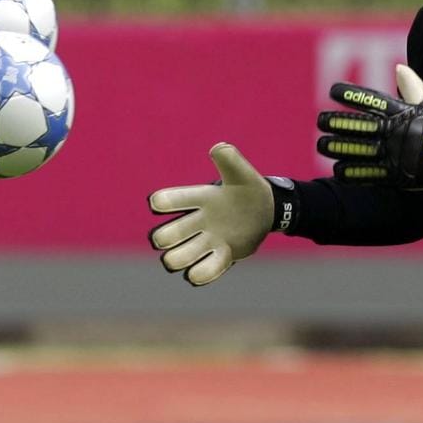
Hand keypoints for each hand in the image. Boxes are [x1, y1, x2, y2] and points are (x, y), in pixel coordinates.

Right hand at [148, 142, 287, 286]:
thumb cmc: (249, 188)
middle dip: (165, 238)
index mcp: (198, 199)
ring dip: (180, 259)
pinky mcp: (220, 257)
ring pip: (179, 257)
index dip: (161, 202)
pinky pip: (204, 272)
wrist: (264, 211)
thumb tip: (217, 149)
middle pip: (167, 235)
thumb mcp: (242, 173)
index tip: (157, 204)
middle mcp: (195, 223)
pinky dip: (201, 273)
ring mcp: (206, 242)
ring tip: (190, 255)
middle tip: (172, 239)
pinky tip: (205, 269)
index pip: (171, 201)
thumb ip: (230, 159)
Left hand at [316, 64, 422, 192]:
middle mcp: (396, 133)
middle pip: (362, 126)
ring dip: (340, 147)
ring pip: (361, 150)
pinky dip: (353, 173)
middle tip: (320, 120)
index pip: (374, 102)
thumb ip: (411, 88)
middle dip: (339, 123)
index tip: (333, 91)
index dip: (353, 96)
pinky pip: (371, 174)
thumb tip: (400, 68)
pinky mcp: (397, 174)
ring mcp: (396, 154)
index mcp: (402, 114)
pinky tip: (336, 170)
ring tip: (322, 144)